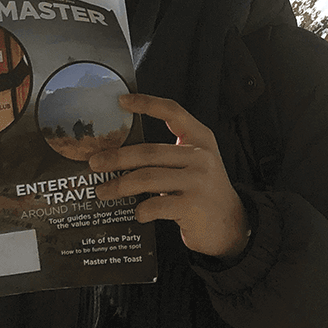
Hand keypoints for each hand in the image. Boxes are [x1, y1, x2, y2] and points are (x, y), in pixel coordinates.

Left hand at [91, 93, 248, 259]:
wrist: (232, 226)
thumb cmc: (203, 191)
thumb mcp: (194, 164)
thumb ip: (168, 155)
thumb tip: (120, 154)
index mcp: (201, 139)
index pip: (173, 112)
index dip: (147, 103)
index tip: (121, 101)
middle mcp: (201, 156)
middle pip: (150, 151)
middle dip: (117, 157)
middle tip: (95, 163)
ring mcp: (199, 181)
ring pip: (148, 178)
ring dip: (120, 185)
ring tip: (102, 191)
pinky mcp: (194, 206)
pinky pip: (157, 204)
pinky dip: (142, 210)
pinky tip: (136, 213)